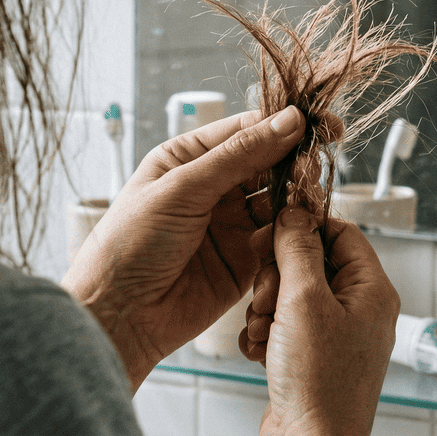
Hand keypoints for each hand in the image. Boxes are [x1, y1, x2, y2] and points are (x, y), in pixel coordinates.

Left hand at [61, 106, 307, 389]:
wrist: (118, 315)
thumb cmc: (129, 245)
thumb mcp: (183, 187)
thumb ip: (239, 155)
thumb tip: (289, 121)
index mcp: (190, 158)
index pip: (247, 130)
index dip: (284, 125)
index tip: (318, 124)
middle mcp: (214, 187)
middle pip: (270, 163)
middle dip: (294, 163)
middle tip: (312, 167)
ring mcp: (232, 223)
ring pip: (281, 200)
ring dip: (297, 198)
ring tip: (305, 200)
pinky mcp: (246, 259)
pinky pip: (280, 238)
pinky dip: (292, 233)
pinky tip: (294, 231)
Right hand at [240, 207, 399, 435]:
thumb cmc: (319, 384)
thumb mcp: (304, 302)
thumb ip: (298, 251)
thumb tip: (294, 215)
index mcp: (371, 290)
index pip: (341, 233)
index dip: (304, 229)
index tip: (272, 234)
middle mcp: (358, 311)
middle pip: (309, 264)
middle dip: (278, 279)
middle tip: (269, 300)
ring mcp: (335, 336)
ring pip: (289, 296)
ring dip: (266, 310)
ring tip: (266, 333)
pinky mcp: (311, 358)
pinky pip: (281, 328)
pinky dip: (265, 336)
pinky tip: (263, 354)